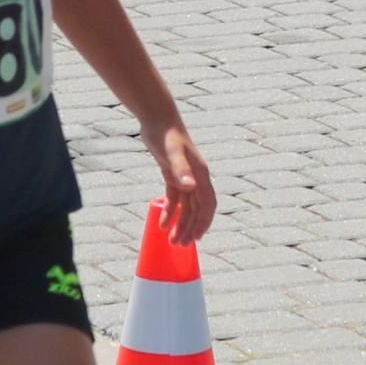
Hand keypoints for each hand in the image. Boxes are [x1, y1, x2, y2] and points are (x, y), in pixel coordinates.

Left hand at [146, 119, 216, 246]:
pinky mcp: (172, 174)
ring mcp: (185, 176)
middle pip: (196, 209)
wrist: (157, 118)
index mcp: (201, 175)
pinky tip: (162, 223)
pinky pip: (174, 198)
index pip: (208, 205)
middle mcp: (196, 178)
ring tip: (172, 241)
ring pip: (186, 207)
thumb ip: (180, 170)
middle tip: (180, 245)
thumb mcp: (172, 153)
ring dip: (181, 224)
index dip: (204, 222)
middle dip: (190, 228)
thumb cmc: (166, 135)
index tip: (197, 238)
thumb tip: (190, 188)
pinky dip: (170, 211)